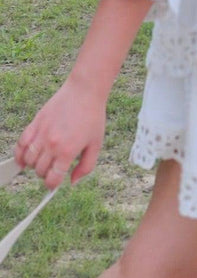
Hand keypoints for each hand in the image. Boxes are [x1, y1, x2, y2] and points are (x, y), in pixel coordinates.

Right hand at [15, 74, 106, 188]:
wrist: (85, 92)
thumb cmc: (93, 117)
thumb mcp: (96, 144)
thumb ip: (86, 167)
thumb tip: (72, 182)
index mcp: (67, 152)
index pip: (52, 179)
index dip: (52, 185)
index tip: (54, 184)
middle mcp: (52, 144)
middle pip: (39, 171)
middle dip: (45, 174)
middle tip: (52, 169)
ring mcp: (41, 133)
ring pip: (28, 160)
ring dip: (33, 165)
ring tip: (42, 162)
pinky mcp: (35, 123)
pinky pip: (20, 144)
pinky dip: (19, 154)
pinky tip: (24, 158)